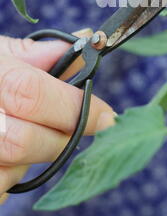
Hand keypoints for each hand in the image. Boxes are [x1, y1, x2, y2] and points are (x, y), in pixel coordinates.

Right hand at [0, 33, 114, 199]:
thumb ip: (34, 53)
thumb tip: (83, 39)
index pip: (32, 93)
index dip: (76, 106)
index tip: (107, 116)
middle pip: (25, 140)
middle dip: (61, 137)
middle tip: (75, 127)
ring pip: (12, 170)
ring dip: (33, 157)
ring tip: (28, 132)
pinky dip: (12, 176)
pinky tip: (8, 152)